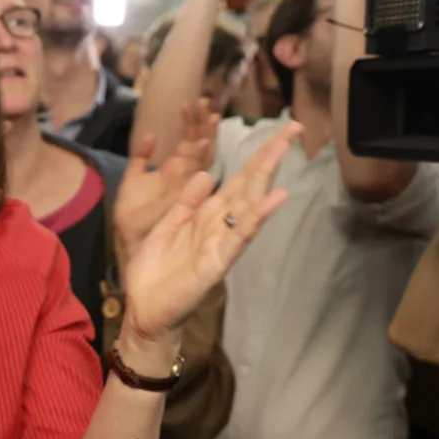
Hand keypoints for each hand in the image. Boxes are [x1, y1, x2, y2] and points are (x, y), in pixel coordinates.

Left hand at [122, 120, 302, 342]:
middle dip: (269, 156)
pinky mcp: (218, 262)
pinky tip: (275, 198)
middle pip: (249, 185)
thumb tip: (204, 173)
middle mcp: (220, 226)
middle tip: (293, 128)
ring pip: (248, 204)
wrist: (145, 310)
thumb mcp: (166, 226)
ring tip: (284, 149)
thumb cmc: (156, 272)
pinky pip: (240, 235)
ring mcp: (222, 242)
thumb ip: (186, 202)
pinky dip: (257, 216)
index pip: (236, 180)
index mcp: (205, 215)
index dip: (254, 156)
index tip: (275, 132)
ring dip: (266, 176)